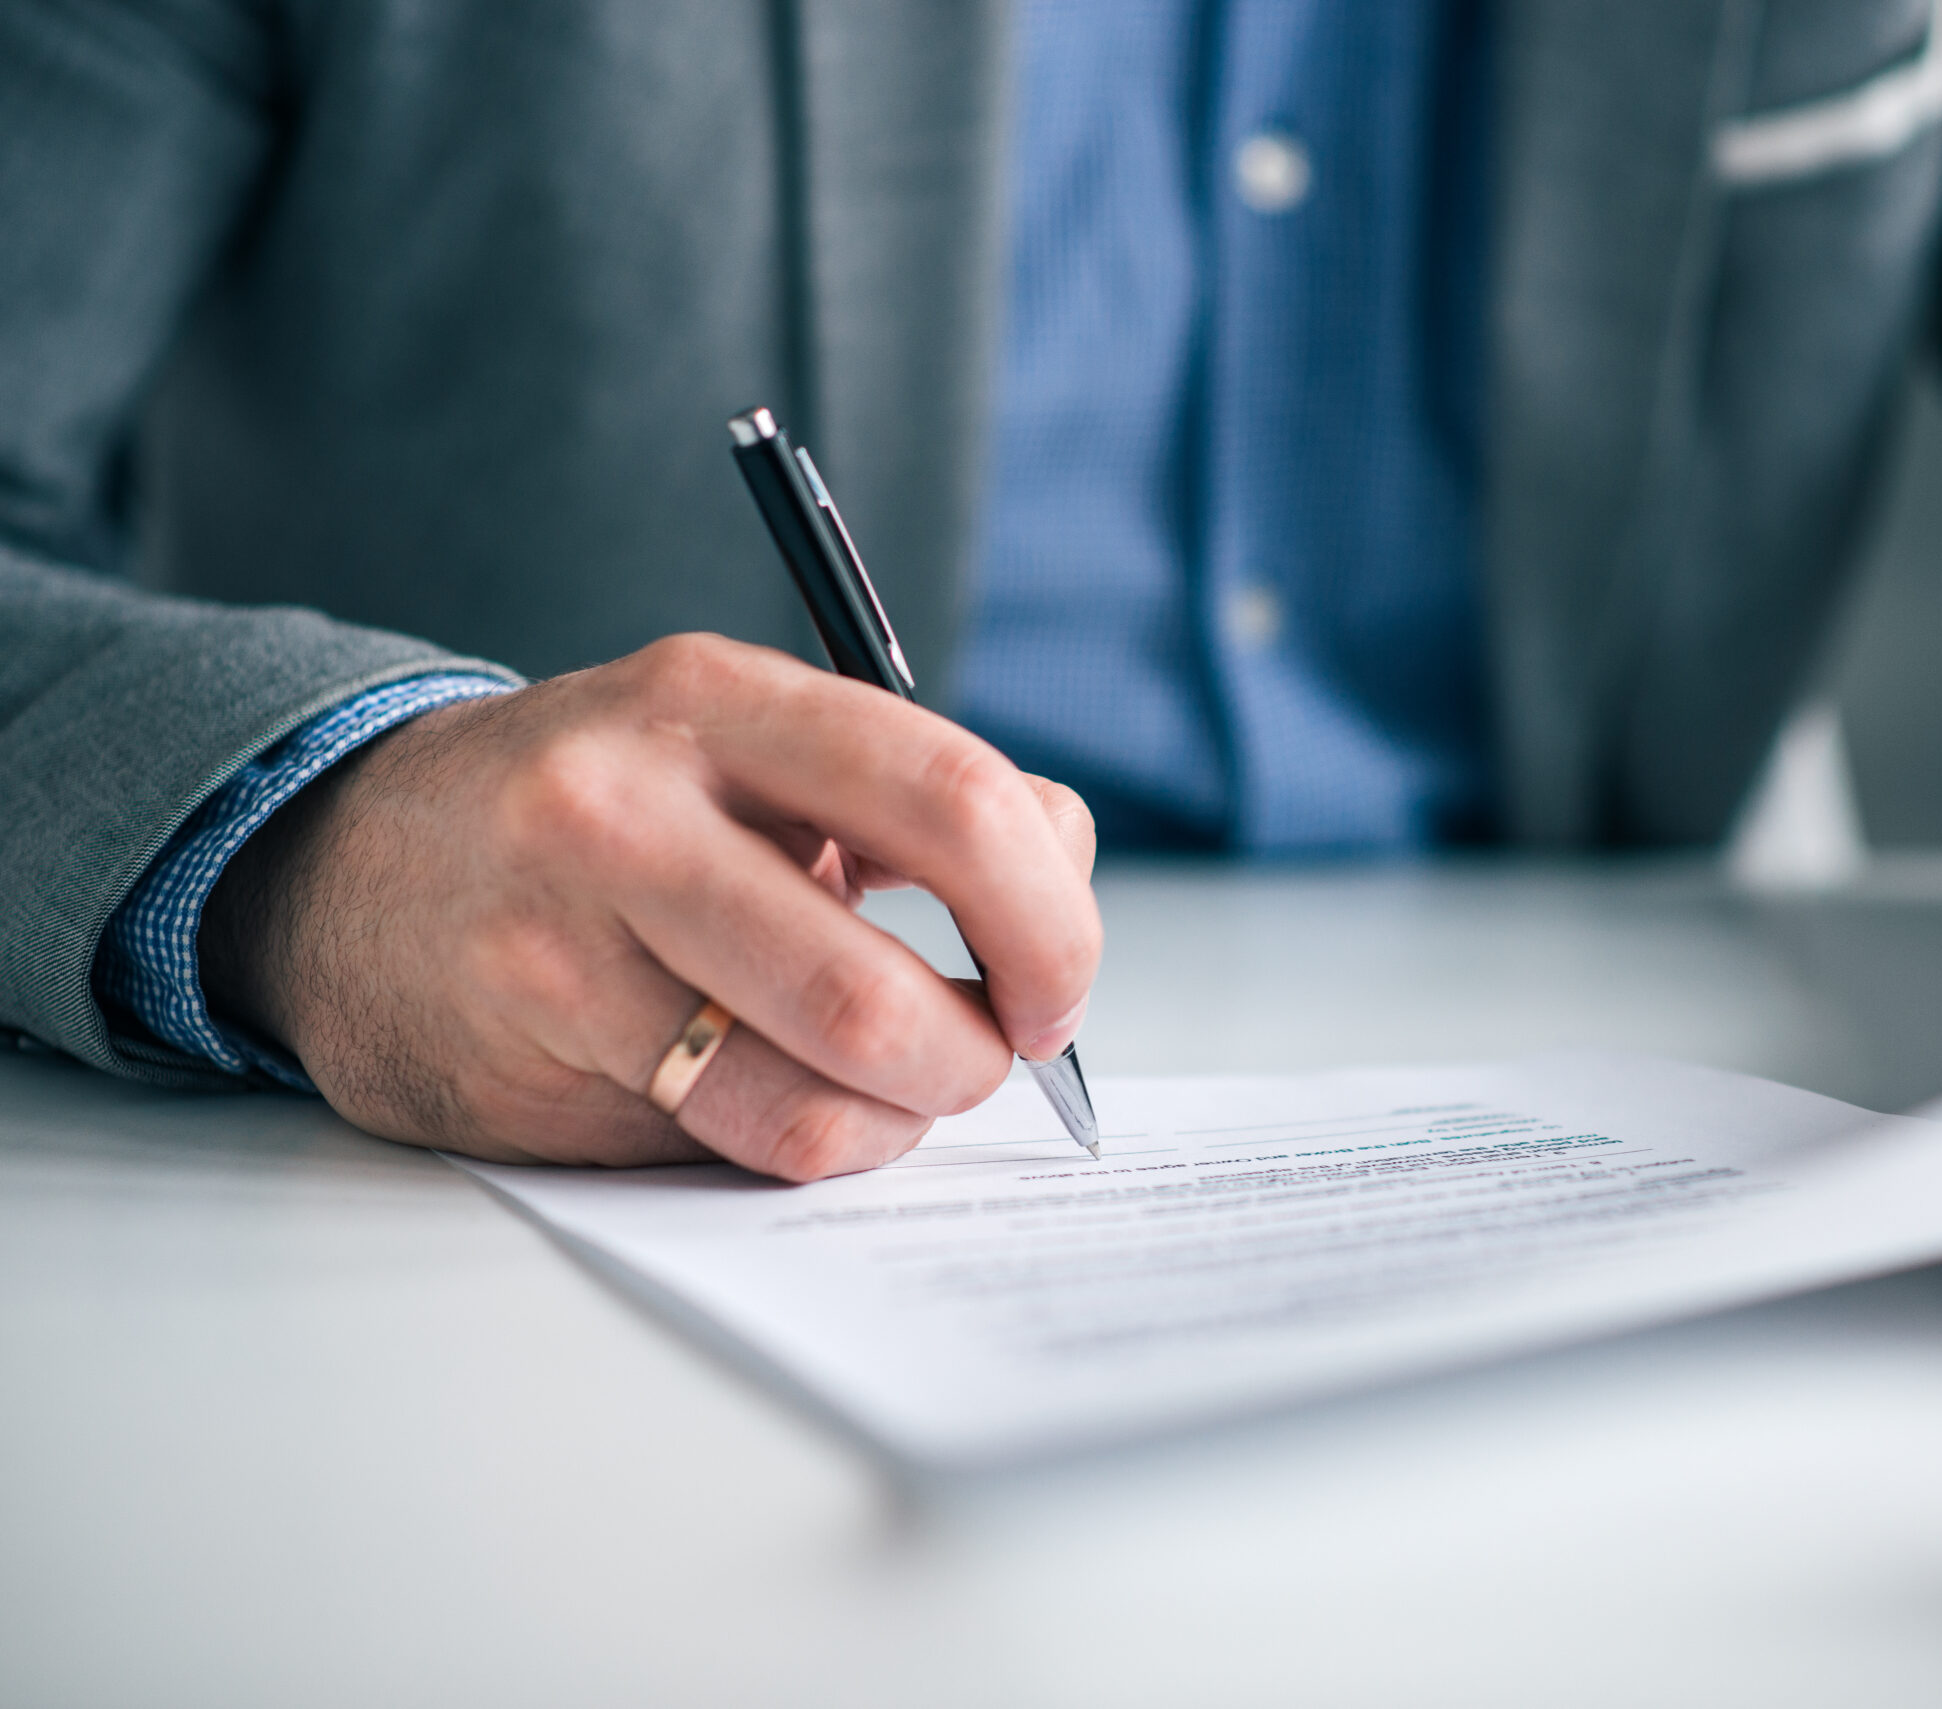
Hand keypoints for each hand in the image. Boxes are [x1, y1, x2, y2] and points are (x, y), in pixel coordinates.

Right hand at [199, 634, 1100, 1180]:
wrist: (354, 861)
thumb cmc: (612, 811)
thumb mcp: (752, 747)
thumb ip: (919, 803)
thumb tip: (1062, 896)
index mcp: (720, 698)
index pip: (955, 803)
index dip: (1049, 921)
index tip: (1058, 986)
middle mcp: (627, 806)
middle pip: (882, 994)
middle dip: (976, 1060)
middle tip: (987, 1059)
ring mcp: (561, 939)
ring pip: (809, 1096)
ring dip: (897, 1122)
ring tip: (895, 1091)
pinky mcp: (525, 1054)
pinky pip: (727, 1142)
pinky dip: (807, 1144)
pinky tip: (793, 1104)